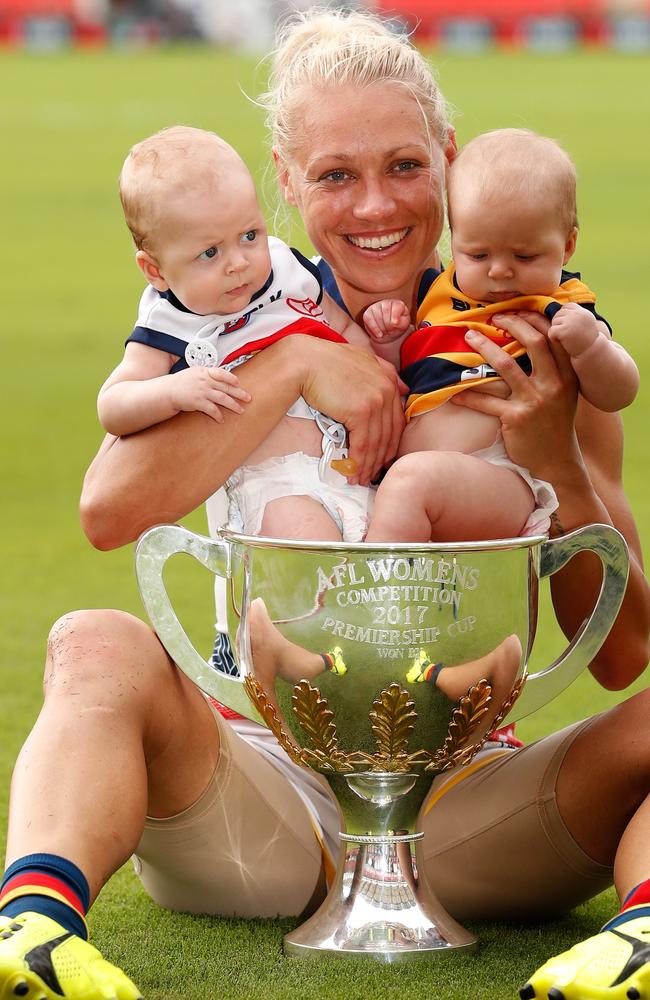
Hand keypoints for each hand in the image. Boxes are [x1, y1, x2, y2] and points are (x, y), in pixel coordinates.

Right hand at [168, 366, 250, 422]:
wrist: (168, 391)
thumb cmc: (181, 382)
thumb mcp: (195, 373)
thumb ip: (208, 374)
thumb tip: (221, 377)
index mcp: (205, 372)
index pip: (222, 373)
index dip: (232, 379)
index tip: (239, 384)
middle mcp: (205, 381)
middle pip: (226, 387)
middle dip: (239, 393)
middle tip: (248, 398)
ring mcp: (202, 391)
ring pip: (223, 399)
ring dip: (233, 405)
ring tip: (240, 410)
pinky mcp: (198, 402)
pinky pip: (212, 409)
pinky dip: (218, 415)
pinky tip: (222, 419)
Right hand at [299, 341, 405, 484]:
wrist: (305, 362)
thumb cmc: (326, 360)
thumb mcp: (361, 358)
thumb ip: (383, 371)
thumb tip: (402, 388)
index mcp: (389, 378)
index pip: (395, 420)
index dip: (389, 444)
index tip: (382, 459)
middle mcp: (387, 390)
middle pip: (388, 435)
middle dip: (380, 459)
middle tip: (372, 475)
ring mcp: (376, 401)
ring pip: (376, 443)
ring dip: (368, 466)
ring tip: (360, 480)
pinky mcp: (361, 411)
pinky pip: (362, 444)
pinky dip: (358, 462)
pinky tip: (353, 473)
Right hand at [363, 299, 412, 341]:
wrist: (388, 332)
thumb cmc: (397, 327)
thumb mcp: (404, 325)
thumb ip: (402, 323)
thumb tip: (394, 322)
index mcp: (397, 304)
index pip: (397, 307)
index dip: (395, 317)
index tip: (395, 324)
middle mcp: (386, 303)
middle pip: (386, 312)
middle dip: (389, 325)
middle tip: (391, 332)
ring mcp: (375, 307)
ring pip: (377, 316)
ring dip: (382, 328)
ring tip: (386, 333)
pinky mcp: (367, 314)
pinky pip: (368, 319)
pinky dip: (374, 329)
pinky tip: (379, 334)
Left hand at [452, 311, 580, 481]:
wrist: (557, 463)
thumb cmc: (555, 425)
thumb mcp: (563, 394)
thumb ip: (552, 370)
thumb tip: (530, 340)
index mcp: (568, 375)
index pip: (554, 337)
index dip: (534, 319)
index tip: (515, 311)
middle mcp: (554, 384)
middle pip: (533, 342)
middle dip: (511, 324)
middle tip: (492, 318)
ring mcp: (535, 401)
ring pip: (505, 366)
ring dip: (484, 348)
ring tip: (469, 337)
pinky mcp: (516, 419)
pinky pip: (486, 401)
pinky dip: (468, 394)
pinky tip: (453, 389)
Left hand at [549, 302, 599, 357]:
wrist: (590, 354)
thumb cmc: (586, 340)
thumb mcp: (584, 323)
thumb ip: (575, 315)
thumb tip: (557, 309)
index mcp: (582, 311)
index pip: (566, 307)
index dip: (565, 318)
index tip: (571, 328)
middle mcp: (576, 314)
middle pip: (558, 314)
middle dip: (560, 325)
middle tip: (569, 335)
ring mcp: (569, 321)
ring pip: (554, 323)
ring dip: (557, 332)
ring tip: (568, 339)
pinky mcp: (563, 330)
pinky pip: (551, 331)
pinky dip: (554, 338)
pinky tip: (564, 343)